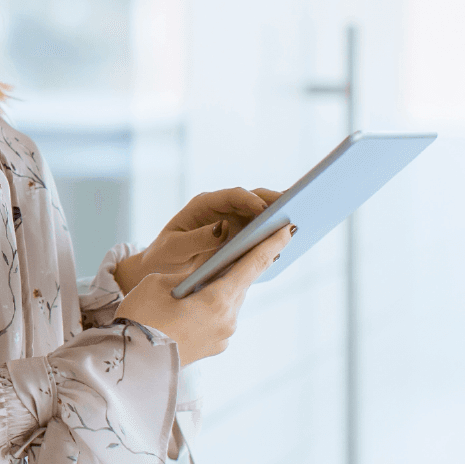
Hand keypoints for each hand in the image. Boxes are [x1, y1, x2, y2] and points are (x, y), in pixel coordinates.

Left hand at [114, 187, 282, 293]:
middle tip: (298, 208)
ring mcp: (234, 221)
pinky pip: (261, 232)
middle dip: (275, 202)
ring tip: (303, 223)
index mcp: (203, 205)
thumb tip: (224, 229)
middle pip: (253, 199)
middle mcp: (221, 209)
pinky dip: (274, 234)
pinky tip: (289, 242)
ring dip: (280, 216)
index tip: (265, 210)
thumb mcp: (175, 248)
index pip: (232, 196)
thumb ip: (197, 239)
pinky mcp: (240, 236)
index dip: (251, 200)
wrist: (161, 267)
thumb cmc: (164, 255)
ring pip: (262, 214)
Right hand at [115, 223, 293, 365]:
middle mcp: (228, 321)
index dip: (271, 244)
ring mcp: (223, 337)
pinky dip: (214, 304)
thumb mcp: (159, 283)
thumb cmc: (140, 318)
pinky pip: (220, 317)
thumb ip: (190, 274)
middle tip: (254, 240)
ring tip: (216, 268)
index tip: (289, 228)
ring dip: (225, 284)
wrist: (132, 363)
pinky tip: (199, 298)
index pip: (251, 266)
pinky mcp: (215, 347)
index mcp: (217, 301)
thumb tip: (207, 272)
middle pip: (241, 283)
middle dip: (245, 263)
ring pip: (230, 301)